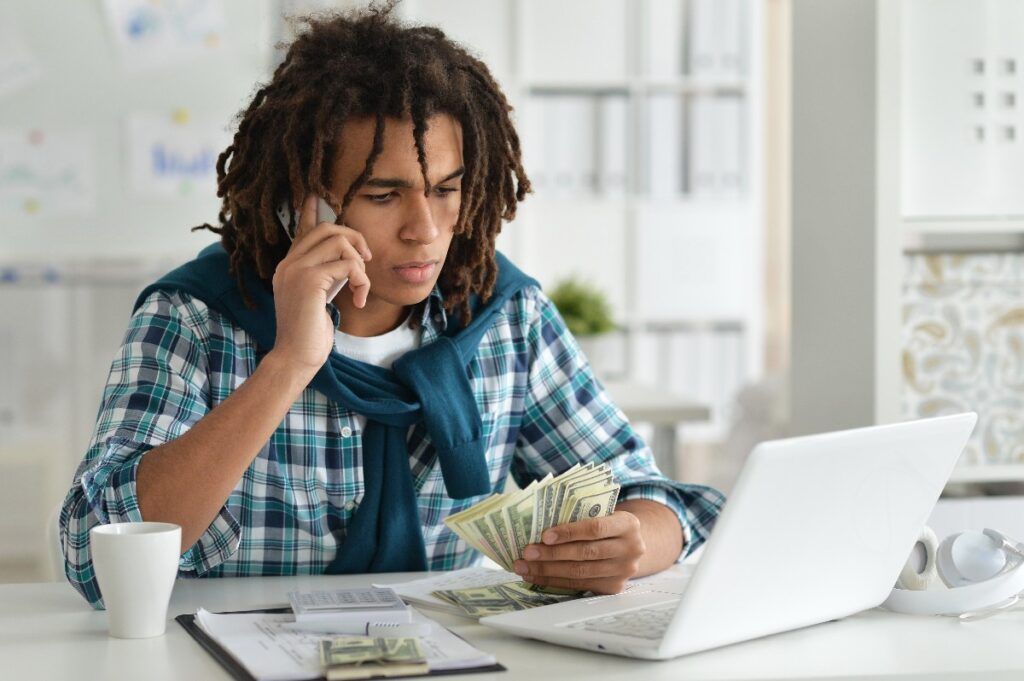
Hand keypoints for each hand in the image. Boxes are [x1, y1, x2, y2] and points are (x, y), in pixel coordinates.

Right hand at [270, 194, 371, 373]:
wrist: (296, 358)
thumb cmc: (310, 334)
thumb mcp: (318, 299)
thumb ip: (325, 277)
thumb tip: (346, 262)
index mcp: (288, 266)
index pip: (302, 230)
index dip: (310, 211)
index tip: (316, 196)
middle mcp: (288, 263)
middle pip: (327, 228)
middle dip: (355, 239)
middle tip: (366, 263)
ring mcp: (296, 270)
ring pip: (339, 240)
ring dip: (360, 263)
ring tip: (360, 287)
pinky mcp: (309, 280)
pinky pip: (348, 264)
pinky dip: (362, 281)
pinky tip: (359, 300)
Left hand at [513, 511, 645, 593]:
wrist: (633, 546)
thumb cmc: (608, 525)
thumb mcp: (605, 514)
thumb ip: (582, 515)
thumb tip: (539, 521)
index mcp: (628, 524)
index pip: (595, 528)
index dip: (569, 532)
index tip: (544, 535)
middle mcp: (631, 549)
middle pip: (585, 553)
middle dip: (552, 554)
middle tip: (527, 552)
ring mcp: (623, 571)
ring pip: (580, 572)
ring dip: (548, 570)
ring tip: (525, 567)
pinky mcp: (613, 587)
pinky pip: (579, 585)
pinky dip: (555, 581)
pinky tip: (538, 576)